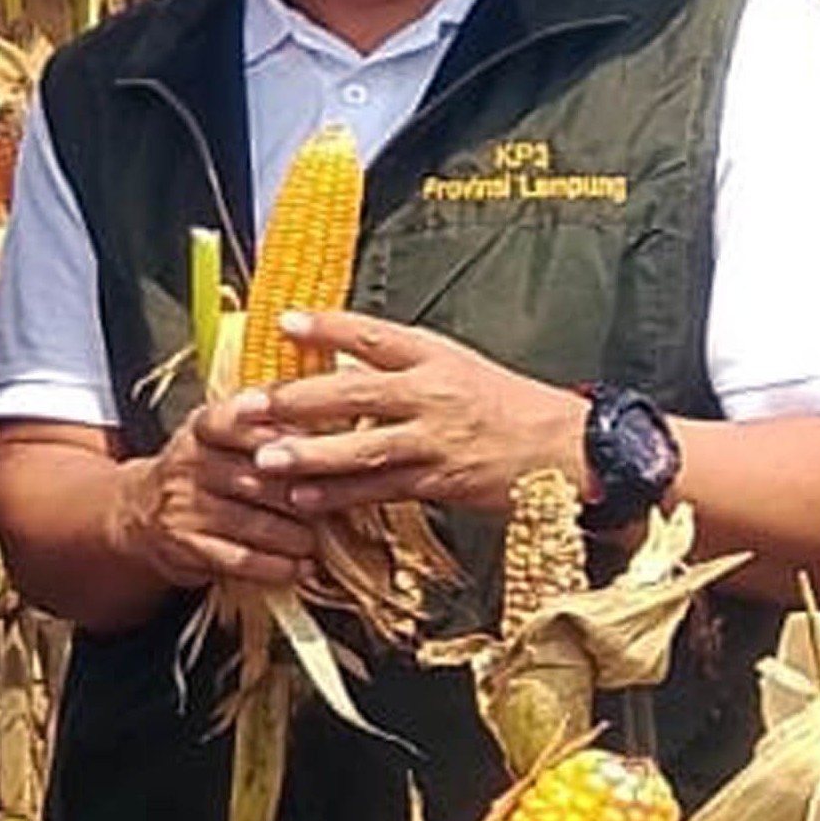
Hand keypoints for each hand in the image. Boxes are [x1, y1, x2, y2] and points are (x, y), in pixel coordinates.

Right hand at [113, 396, 330, 588]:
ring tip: (321, 541)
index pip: (237, 421)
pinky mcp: (185, 545)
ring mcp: (184, 505)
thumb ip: (272, 421)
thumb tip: (341, 413)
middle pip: (260, 477)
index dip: (277, 433)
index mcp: (203, 426)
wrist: (140, 510)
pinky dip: (279, 567)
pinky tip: (301, 567)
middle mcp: (189, 461)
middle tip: (341, 507)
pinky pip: (241, 559)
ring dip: (299, 537)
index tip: (314, 443)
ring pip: (255, 523)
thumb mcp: (223, 433)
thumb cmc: (204, 470)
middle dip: (307, 495)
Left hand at [231, 311, 588, 520]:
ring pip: (362, 447)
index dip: (327, 328)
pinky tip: (304, 497)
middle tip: (245, 405)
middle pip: (353, 393)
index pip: (373, 335)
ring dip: (309, 455)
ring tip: (264, 459)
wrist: (574, 451)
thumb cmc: (511, 406)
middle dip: (294, 400)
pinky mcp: (442, 481)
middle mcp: (434, 393)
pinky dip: (340, 494)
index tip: (283, 322)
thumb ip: (403, 366)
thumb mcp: (460, 368)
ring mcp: (437, 439)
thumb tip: (338, 365)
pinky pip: (381, 488)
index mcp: (437, 356)